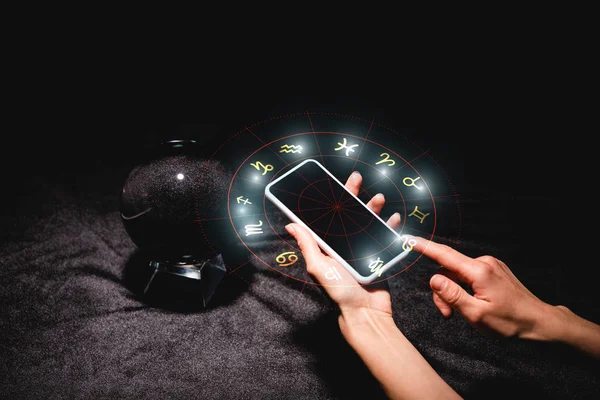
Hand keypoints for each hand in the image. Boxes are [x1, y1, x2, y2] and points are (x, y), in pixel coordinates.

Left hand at [285, 171, 401, 326]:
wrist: (366, 313)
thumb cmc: (339, 293)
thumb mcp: (318, 266)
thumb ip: (307, 244)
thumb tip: (290, 224)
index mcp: (326, 245)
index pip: (327, 216)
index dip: (329, 199)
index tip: (330, 182)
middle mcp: (343, 244)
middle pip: (348, 213)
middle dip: (352, 194)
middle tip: (356, 178)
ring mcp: (361, 248)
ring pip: (367, 221)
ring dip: (373, 207)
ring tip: (379, 198)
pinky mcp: (378, 255)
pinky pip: (384, 235)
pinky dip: (390, 225)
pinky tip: (393, 217)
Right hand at [413, 238, 558, 339]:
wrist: (539, 322)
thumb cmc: (510, 321)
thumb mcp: (476, 314)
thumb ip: (452, 295)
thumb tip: (433, 279)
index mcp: (478, 271)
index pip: (444, 255)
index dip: (423, 247)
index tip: (408, 240)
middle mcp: (484, 262)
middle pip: (448, 271)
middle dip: (443, 292)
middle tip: (447, 314)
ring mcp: (490, 265)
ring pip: (458, 275)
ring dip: (454, 292)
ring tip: (463, 312)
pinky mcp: (494, 270)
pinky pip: (469, 275)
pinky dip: (464, 289)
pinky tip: (473, 303)